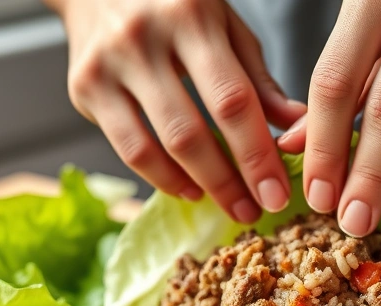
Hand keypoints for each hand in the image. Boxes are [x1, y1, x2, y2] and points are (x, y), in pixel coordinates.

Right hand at [50, 0, 306, 222]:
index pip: (231, 100)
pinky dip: (162, 177)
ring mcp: (108, 65)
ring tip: (229, 205)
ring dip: (198, 186)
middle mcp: (143, 39)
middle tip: (257, 211)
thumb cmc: (175, 5)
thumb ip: (257, 78)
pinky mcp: (83, 88)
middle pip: (192, 132)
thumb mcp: (224, 25)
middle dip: (229, 182)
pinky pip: (127, 149)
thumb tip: (298, 128)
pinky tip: (189, 188)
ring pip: (156, 146)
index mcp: (191, 17)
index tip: (279, 193)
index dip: (257, 154)